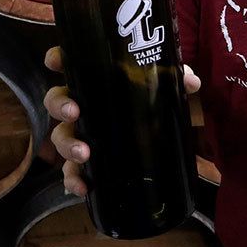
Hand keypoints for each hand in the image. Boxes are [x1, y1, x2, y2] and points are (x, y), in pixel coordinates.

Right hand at [44, 46, 201, 196]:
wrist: (166, 138)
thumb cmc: (156, 103)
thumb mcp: (168, 89)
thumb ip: (177, 79)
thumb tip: (191, 81)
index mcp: (98, 82)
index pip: (71, 65)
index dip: (58, 59)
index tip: (55, 61)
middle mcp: (84, 106)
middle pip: (57, 101)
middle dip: (59, 105)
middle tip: (74, 112)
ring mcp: (83, 134)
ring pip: (61, 137)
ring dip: (67, 144)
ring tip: (84, 154)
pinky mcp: (90, 163)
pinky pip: (72, 172)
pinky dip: (73, 180)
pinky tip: (84, 188)